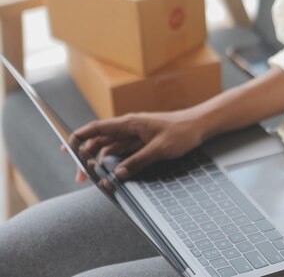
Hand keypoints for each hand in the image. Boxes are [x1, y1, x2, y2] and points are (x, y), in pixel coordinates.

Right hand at [63, 109, 209, 182]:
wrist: (199, 125)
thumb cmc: (182, 132)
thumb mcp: (159, 149)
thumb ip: (138, 162)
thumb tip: (117, 175)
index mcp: (129, 123)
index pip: (97, 128)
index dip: (78, 137)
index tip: (66, 149)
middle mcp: (129, 128)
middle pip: (100, 141)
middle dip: (86, 157)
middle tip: (80, 177)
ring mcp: (135, 136)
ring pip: (110, 148)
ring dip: (99, 162)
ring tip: (93, 178)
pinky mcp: (142, 143)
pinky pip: (123, 152)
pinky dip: (114, 163)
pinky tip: (111, 174)